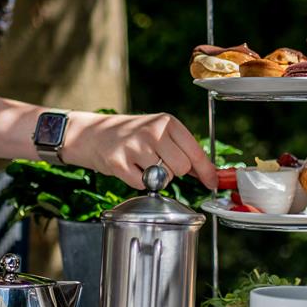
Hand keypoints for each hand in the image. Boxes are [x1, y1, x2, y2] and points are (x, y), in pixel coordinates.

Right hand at [61, 111, 218, 189]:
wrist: (94, 134)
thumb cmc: (131, 136)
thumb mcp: (159, 133)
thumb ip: (183, 150)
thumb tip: (208, 173)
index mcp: (167, 122)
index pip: (195, 151)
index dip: (206, 171)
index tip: (212, 183)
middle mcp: (152, 131)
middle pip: (181, 168)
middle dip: (174, 172)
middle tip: (160, 164)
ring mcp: (134, 146)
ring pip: (162, 177)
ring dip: (155, 177)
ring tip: (141, 163)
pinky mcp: (118, 161)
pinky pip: (141, 184)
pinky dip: (138, 182)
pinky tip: (130, 168)